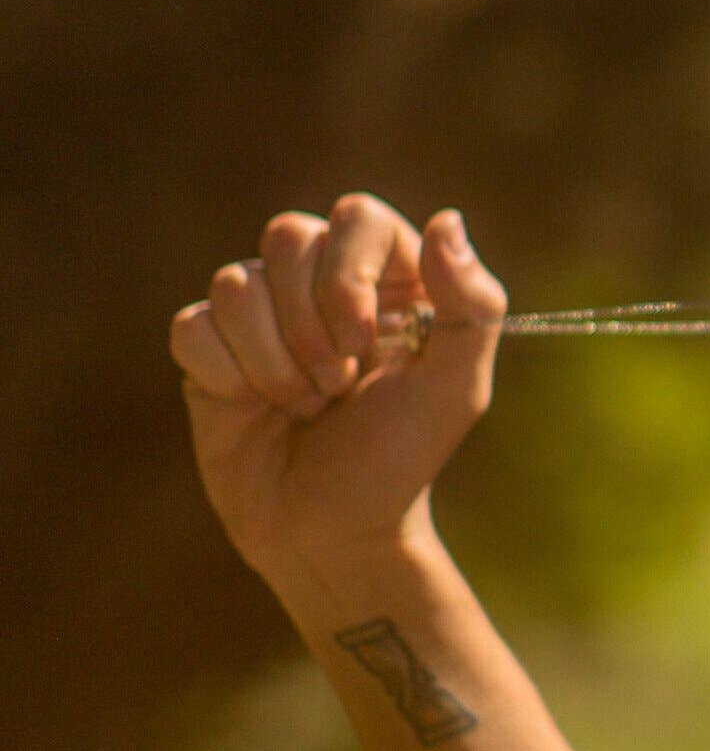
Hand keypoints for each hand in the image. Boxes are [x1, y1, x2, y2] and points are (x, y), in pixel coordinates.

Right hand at [168, 195, 506, 587]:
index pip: (358, 216)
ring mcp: (261, 313)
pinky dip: (230, 376)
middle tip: (337, 386)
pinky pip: (193, 326)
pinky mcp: (209, 350)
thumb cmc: (398, 460)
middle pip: (289, 235)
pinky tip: (256, 409)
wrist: (331, 534)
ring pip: (236, 282)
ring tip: (306, 406)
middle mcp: (322, 284)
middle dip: (311, 324)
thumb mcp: (457, 390)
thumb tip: (450, 221)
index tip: (363, 342)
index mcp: (390, 280)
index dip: (350, 272)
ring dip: (275, 362)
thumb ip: (474, 306)